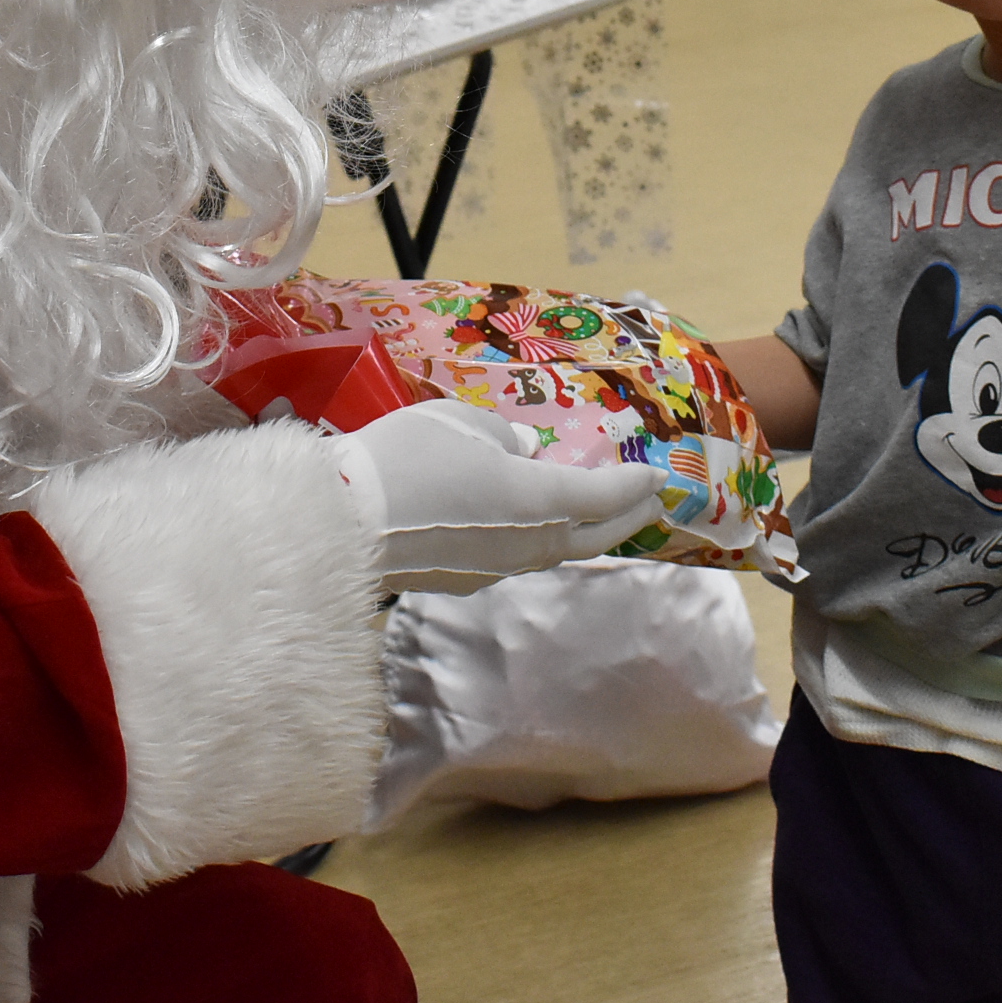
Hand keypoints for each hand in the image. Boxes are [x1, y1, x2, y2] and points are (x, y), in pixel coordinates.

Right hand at [334, 400, 668, 595]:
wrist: (344, 523)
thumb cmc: (408, 457)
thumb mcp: (461, 422)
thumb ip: (502, 436)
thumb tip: (521, 451)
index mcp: (540, 501)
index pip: (605, 496)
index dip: (634, 484)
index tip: (657, 476)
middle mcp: (530, 544)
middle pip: (592, 537)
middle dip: (625, 518)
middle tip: (647, 504)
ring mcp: (496, 569)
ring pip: (555, 552)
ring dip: (582, 532)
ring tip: (594, 514)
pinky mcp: (464, 580)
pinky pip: (518, 558)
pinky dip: (540, 539)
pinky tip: (529, 525)